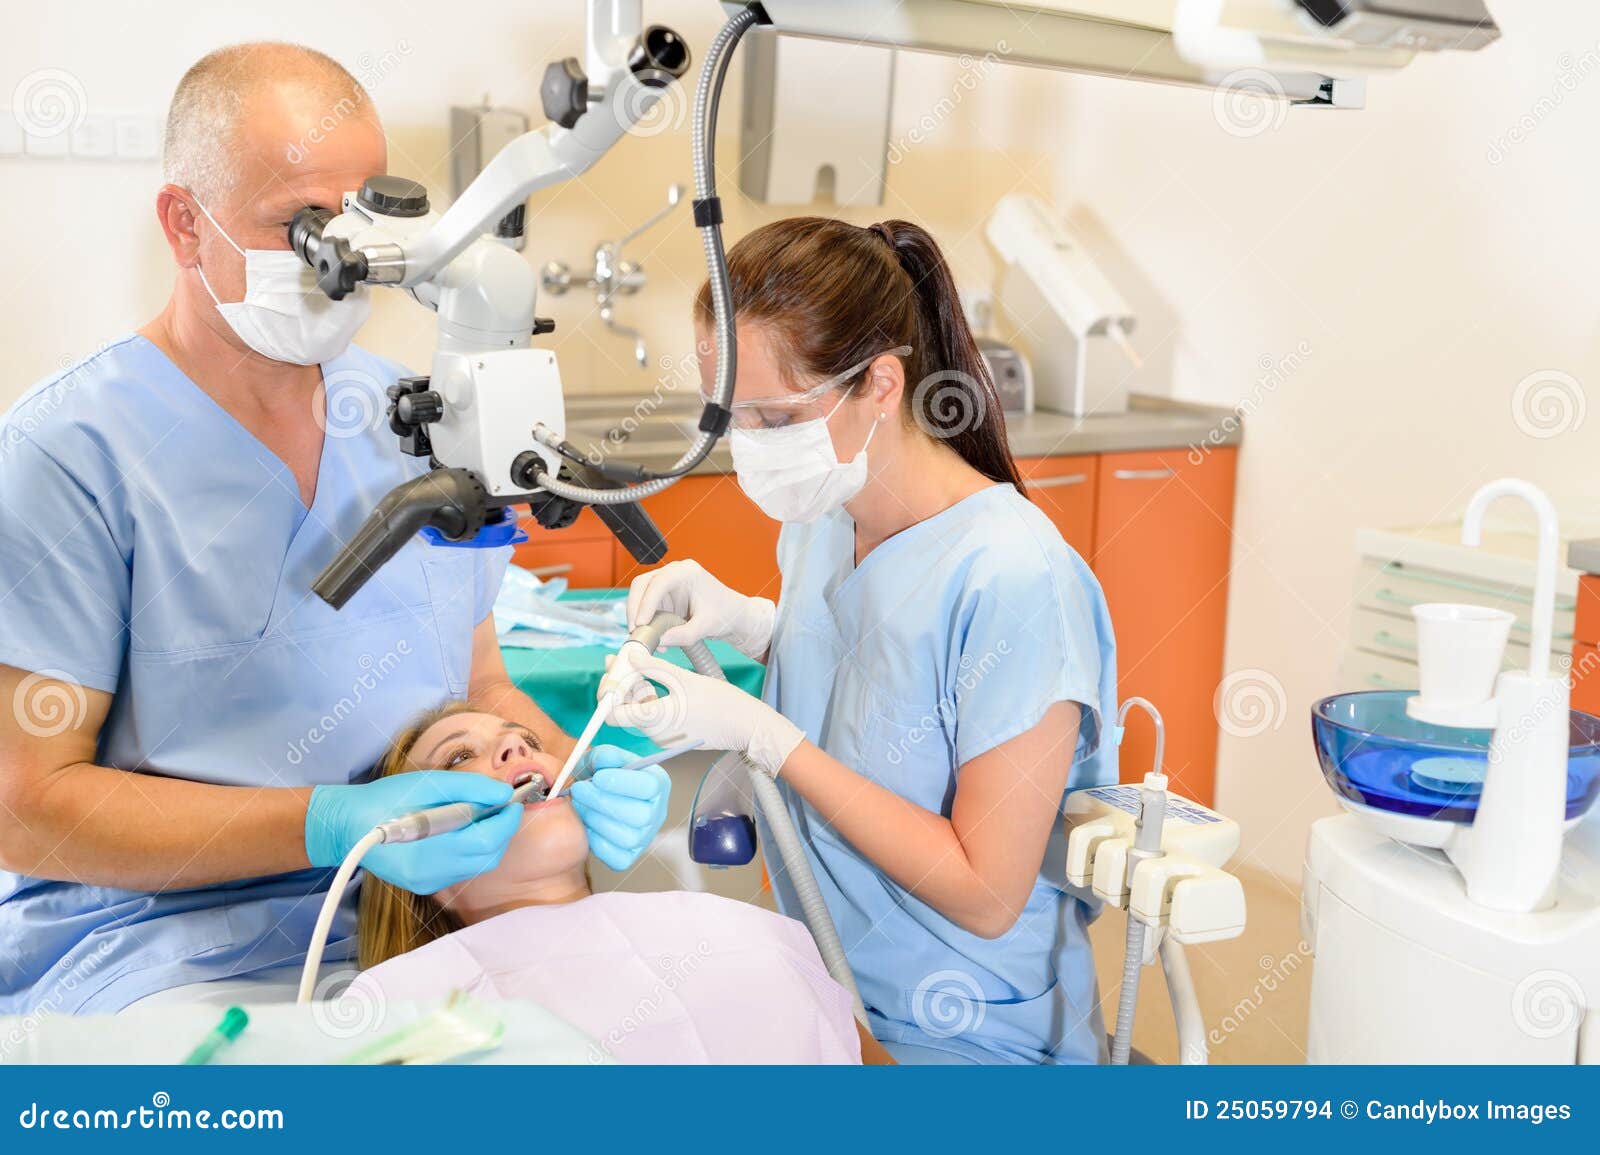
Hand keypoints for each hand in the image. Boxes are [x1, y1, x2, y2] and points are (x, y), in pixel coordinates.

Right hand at [306, 772, 521, 895]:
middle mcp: (431, 876)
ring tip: (479, 813)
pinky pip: (462, 868)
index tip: (513, 798)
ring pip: (478, 865)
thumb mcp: (427, 783)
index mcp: (429, 852)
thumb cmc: (385, 799)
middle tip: (500, 803)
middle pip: (488, 857)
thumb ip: (469, 788)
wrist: (346, 825)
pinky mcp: (425, 885)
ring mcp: (428, 884)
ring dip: (488, 839)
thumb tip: (504, 793)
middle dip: (501, 830)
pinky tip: (461, 828)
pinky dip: (471, 848)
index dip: (507, 820)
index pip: (487, 841)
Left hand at [569, 745, 670, 870]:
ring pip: (627, 837)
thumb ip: (605, 756)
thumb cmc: (600, 777)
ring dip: (597, 820)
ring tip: (581, 806)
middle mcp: (657, 812)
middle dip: (603, 802)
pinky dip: (597, 842)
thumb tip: (605, 759)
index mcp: (658, 783)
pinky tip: (587, 825)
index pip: (651, 787)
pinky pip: (616, 857)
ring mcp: (645, 837)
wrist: (591, 799)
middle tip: (579, 790)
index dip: (623, 783)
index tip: (598, 777)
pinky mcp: (629, 856)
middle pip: (640, 815)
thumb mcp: (601, 759)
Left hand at [606, 653, 803, 777]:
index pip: (612, 714)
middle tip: (620, 658)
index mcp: (654, 720)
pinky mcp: (673, 733)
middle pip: (625, 708)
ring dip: (636, 687)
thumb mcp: (683, 678)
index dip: (607, 692)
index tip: (612, 671)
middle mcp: (654, 733)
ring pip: (639, 710)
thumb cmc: (720, 702)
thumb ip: (652, 667)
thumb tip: (629, 656)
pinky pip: (653, 714)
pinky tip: (653, 677)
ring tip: (637, 662)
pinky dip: (650, 696)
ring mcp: (664, 735)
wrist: (746, 724)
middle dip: (621, 683)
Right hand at [626, 559, 774, 659]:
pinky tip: (655, 638)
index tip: (641, 623)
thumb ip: (684, 635)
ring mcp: (667, 583)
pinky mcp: (664, 596)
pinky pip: (646, 605)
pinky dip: (645, 621)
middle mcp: (674, 572)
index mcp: (687, 572)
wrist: (734, 615)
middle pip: (642, 584)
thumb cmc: (726, 614)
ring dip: (637, 615)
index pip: (659, 583)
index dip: (646, 603)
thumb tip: (659, 641)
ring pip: (639, 594)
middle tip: (635, 631)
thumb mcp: (706, 627)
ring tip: (645, 638)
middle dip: (635, 608)